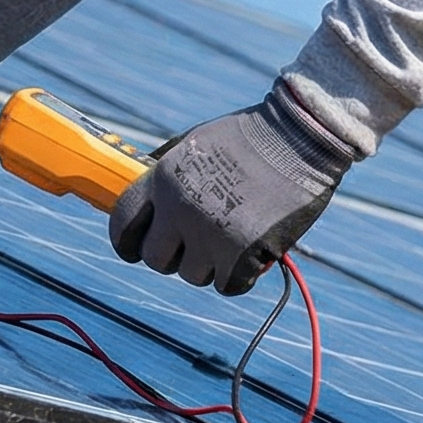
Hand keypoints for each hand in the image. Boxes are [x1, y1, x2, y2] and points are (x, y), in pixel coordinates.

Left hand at [108, 87, 351, 295]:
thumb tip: (143, 204)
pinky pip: (227, 286)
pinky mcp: (243, 254)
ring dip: (210, 264)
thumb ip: (164, 174)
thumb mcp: (193, 143)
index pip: (122, 224)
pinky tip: (251, 253)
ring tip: (232, 236)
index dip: (127, 243)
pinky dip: (239, 275)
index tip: (135, 249)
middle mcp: (180, 209)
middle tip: (194, 246)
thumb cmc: (248, 137)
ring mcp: (211, 234)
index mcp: (163, 179)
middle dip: (172, 256)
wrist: (301, 136)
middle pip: (155, 260)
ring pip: (193, 275)